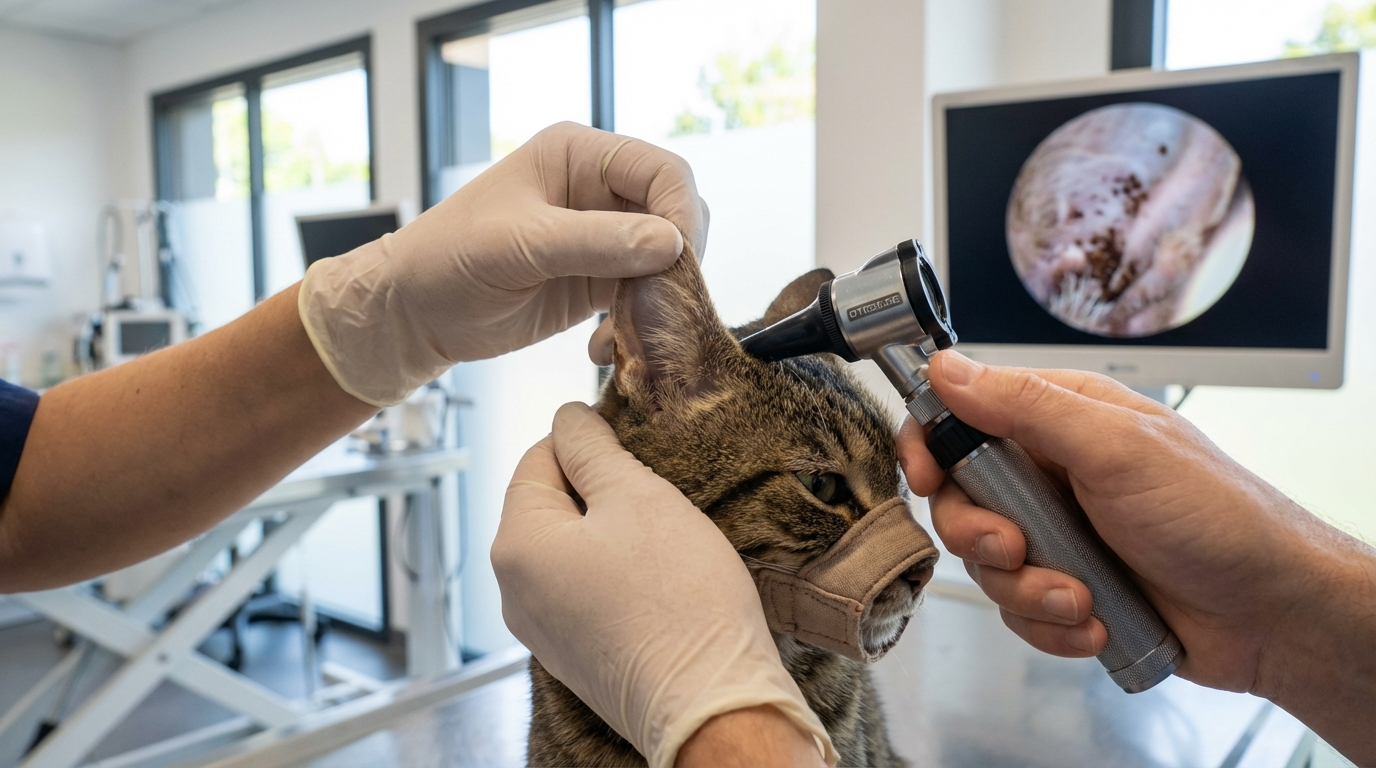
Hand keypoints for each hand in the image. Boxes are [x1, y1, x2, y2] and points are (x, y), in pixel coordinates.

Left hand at [298, 122, 708, 405]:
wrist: (414, 313)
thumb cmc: (447, 260)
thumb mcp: (518, 246)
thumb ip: (596, 243)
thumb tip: (671, 244)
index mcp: (578, 155)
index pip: (662, 170)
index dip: (680, 212)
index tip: (678, 260)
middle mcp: (598, 190)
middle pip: (676, 215)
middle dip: (676, 262)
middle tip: (657, 306)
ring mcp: (602, 237)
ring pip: (668, 261)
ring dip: (660, 300)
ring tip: (626, 334)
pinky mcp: (599, 281)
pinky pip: (646, 298)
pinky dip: (639, 325)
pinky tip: (602, 348)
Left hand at [492, 403, 835, 767]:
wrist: (712, 703)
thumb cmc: (678, 600)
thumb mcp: (637, 497)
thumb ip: (592, 449)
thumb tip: (568, 417)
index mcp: (516, 545)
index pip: (536, 459)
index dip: (585, 440)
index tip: (630, 440)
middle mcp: (514, 592)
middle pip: (550, 506)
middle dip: (600, 488)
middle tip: (656, 491)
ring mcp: (543, 630)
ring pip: (572, 549)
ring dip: (613, 531)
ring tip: (663, 537)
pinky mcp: (576, 656)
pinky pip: (587, 590)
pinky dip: (617, 572)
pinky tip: (659, 577)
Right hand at [898, 351, 1375, 760]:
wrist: (1273, 612)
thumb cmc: (1217, 516)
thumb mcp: (1116, 447)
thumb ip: (1024, 406)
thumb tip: (947, 367)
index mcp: (1059, 418)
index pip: (962, 415)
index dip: (931, 446)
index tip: (925, 476)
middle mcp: (1051, 472)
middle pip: (959, 498)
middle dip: (980, 535)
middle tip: (1016, 548)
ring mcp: (1058, 533)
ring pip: (986, 564)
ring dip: (1027, 590)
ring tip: (1079, 597)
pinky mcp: (1066, 587)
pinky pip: (1017, 611)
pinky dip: (1049, 624)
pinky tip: (1094, 622)